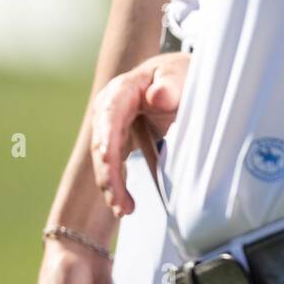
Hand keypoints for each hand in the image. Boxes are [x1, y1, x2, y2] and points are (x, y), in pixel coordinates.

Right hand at [91, 52, 190, 217]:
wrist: (178, 79)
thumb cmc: (179, 75)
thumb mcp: (180, 75)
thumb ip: (171, 85)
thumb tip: (156, 96)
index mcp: (122, 89)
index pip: (109, 114)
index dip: (107, 139)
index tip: (108, 162)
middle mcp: (110, 109)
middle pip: (102, 143)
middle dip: (108, 175)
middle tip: (120, 202)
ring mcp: (111, 127)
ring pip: (104, 160)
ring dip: (111, 187)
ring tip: (124, 208)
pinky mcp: (118, 142)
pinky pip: (114, 167)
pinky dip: (118, 186)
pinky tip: (124, 206)